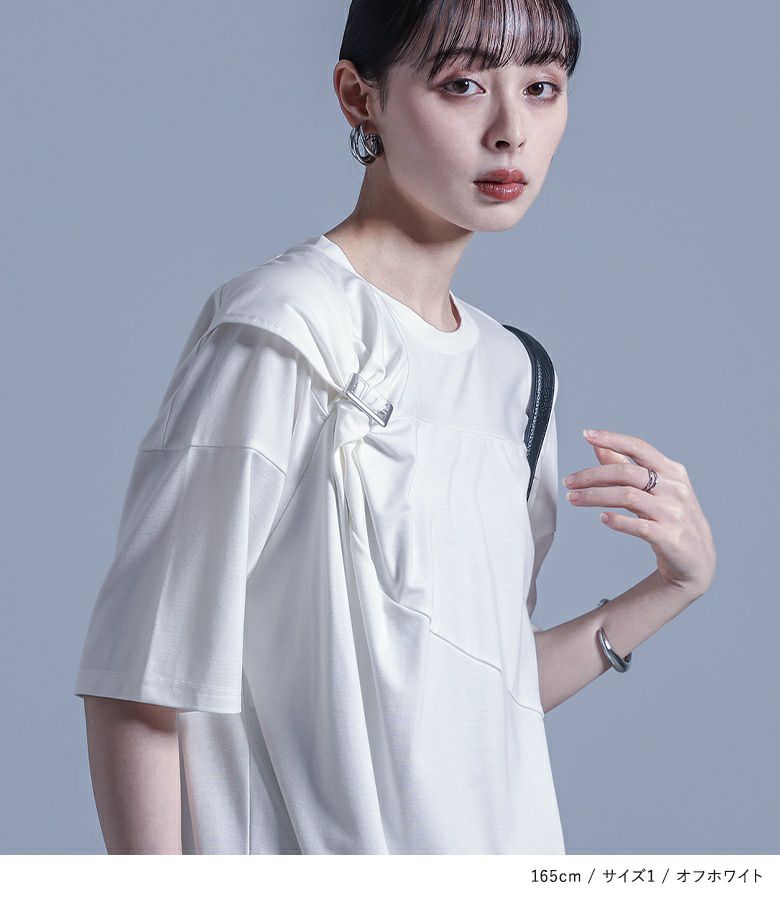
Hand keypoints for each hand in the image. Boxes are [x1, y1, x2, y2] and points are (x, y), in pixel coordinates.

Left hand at [562, 429, 716, 600]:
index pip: (639, 447)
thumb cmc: (671, 517)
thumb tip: (600, 446)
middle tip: (569, 481)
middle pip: (627, 472)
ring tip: (573, 499)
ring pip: (627, 496)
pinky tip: (602, 519)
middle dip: (592, 475)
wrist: (696, 559)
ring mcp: (673, 513)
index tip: (587, 435)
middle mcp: (675, 488)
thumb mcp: (654, 488)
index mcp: (672, 471)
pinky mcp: (669, 537)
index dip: (612, 439)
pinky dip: (617, 521)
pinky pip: (638, 526)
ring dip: (595, 496)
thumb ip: (626, 467)